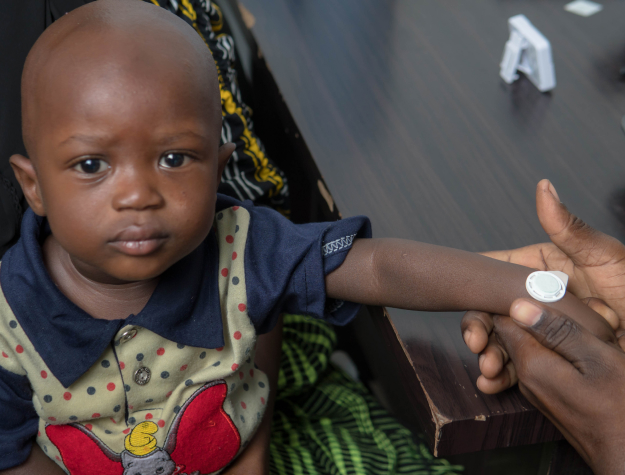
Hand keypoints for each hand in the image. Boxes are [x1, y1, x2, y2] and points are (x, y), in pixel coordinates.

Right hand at [463, 178, 624, 391]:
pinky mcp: (551, 358)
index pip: (495, 275)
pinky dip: (503, 377)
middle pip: (491, 311)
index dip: (475, 289)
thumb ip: (570, 229)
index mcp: (540, 272)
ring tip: (489, 369)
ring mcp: (542, 331)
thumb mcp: (608, 258)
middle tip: (476, 344)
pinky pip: (521, 367)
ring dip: (488, 355)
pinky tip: (493, 383)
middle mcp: (536, 301)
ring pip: (501, 341)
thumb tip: (544, 187)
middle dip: (478, 329)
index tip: (465, 302)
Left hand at [493, 299, 624, 474]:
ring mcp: (537, 388)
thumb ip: (558, 331)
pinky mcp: (551, 395)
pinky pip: (546, 361)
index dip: (522, 297)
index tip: (549, 288)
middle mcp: (526, 377)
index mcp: (531, 363)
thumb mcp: (598, 360)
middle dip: (543, 313)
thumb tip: (516, 305)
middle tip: (587, 311)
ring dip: (560, 332)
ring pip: (535, 344)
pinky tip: (595, 346)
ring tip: (601, 329)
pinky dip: (565, 350)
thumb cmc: (623, 409)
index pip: (503, 318)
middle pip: (517, 330)